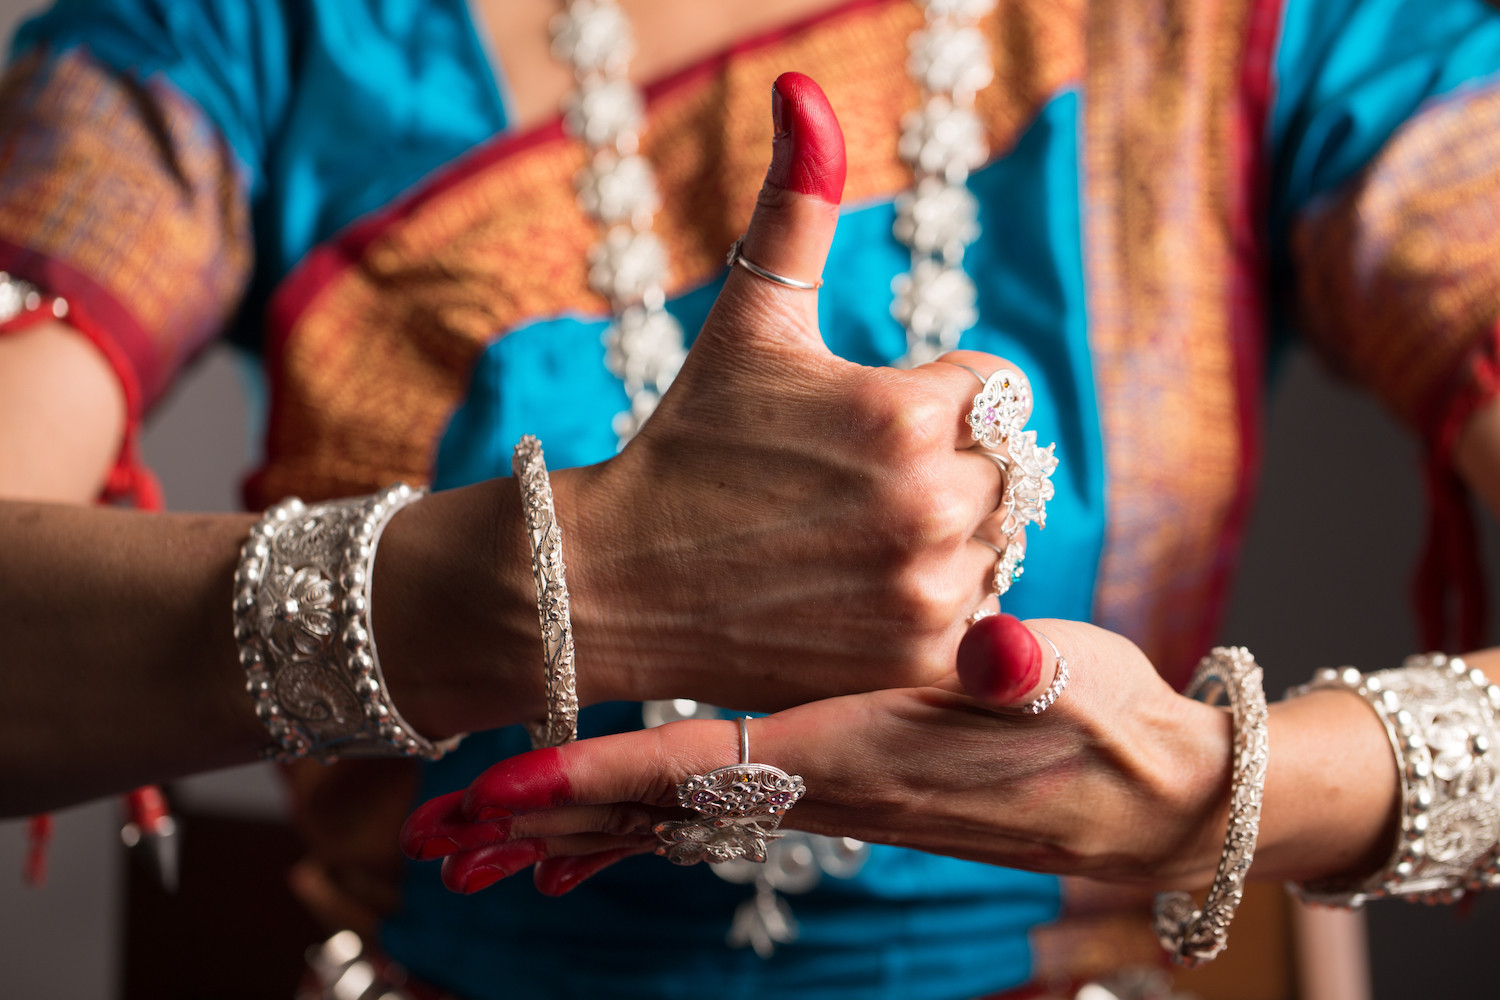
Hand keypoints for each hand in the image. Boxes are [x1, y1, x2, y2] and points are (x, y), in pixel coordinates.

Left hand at [398, 616, 1239, 895]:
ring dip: (585, 827)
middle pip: (665, 810)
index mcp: (864, 752)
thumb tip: (1001, 651)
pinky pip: (723, 810)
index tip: (508, 789)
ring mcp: (832, 795)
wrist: (1143, 806)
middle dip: (556, 825)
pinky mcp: (849, 790)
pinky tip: (611, 830)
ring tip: (490, 839)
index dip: (605, 779)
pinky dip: (650, 821)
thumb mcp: (1077, 688)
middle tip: (443, 836)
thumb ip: (1031, 673)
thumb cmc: (1109, 734)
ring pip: (683, 814)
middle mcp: (829, 786)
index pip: (708, 767)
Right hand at [548, 72, 1031, 711]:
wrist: (616, 580)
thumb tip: (805, 89)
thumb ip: (796, 208)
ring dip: (943, 540)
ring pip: (993, 546)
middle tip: (852, 489)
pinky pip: (974, 621)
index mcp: (910, 407)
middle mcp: (934, 501)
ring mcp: (928, 590)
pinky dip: (932, 608)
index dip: (935, 398)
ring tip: (848, 541)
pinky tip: (857, 594)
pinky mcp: (914, 661)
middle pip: (1006, 471)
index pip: (996, 389)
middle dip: (945, 468)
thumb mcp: (749, 320)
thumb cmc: (688, 442)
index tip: (866, 425)